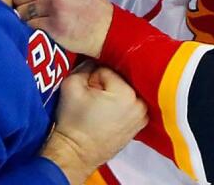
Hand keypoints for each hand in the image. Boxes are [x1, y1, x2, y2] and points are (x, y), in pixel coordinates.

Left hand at [12, 0, 112, 56]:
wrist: (105, 26)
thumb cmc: (84, 1)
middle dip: (20, 2)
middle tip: (34, 7)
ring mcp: (55, 3)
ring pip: (20, 9)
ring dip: (25, 16)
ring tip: (40, 16)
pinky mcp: (54, 23)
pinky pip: (27, 24)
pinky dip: (32, 27)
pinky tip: (45, 25)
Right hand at [42, 62, 147, 183]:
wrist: (74, 154)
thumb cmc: (73, 122)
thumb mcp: (72, 84)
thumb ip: (85, 65)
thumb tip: (94, 59)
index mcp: (126, 93)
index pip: (107, 70)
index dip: (92, 78)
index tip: (86, 92)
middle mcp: (140, 104)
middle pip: (119, 79)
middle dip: (105, 85)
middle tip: (92, 100)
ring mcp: (142, 117)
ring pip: (125, 91)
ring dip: (114, 94)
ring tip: (100, 108)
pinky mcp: (139, 125)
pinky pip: (130, 104)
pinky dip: (121, 105)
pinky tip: (108, 114)